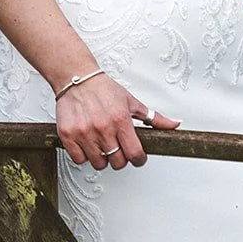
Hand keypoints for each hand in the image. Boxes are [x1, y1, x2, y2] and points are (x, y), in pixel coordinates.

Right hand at [54, 73, 179, 171]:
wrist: (76, 77)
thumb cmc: (104, 89)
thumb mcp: (132, 101)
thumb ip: (154, 117)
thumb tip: (175, 125)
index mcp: (121, 120)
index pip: (135, 154)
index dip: (138, 159)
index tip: (136, 156)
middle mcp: (103, 127)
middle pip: (117, 162)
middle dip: (120, 158)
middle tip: (117, 147)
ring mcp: (84, 132)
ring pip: (98, 163)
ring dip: (102, 158)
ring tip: (101, 144)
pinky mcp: (68, 135)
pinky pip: (79, 160)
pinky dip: (83, 156)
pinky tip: (87, 144)